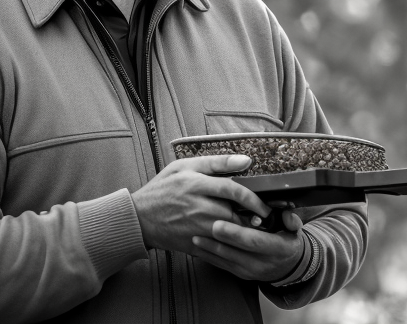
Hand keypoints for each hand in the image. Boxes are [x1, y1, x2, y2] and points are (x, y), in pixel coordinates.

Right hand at [131, 155, 270, 253]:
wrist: (138, 218)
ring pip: (228, 232)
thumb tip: (246, 160)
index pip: (232, 190)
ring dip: (245, 233)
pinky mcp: (192, 243)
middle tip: (267, 220)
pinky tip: (240, 243)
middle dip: (253, 219)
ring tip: (258, 230)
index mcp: (196, 185)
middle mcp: (196, 207)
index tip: (265, 205)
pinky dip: (231, 246)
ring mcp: (194, 227)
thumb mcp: (184, 166)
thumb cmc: (163, 188)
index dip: (253, 198)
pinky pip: (217, 247)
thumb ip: (216, 162)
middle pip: (234, 214)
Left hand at [190, 204, 305, 282]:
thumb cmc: (288, 241)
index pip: (255, 241)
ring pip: (226, 260)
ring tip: (194, 237)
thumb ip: (292, 220)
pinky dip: (209, 257)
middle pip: (237, 251)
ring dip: (209, 249)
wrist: (287, 267)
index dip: (235, 234)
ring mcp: (251, 271)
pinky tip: (197, 248)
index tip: (219, 224)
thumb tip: (287, 214)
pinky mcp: (241, 274)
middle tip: (203, 227)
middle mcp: (264, 262)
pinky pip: (222, 266)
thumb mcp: (295, 230)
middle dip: (218, 241)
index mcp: (279, 248)